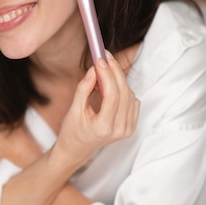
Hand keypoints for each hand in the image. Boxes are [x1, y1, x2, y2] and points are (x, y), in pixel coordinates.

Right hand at [54, 52, 139, 169]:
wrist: (77, 149)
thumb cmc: (72, 130)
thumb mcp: (73, 109)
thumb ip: (84, 88)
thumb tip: (94, 69)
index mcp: (103, 128)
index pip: (112, 95)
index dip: (107, 74)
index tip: (100, 58)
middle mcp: (119, 130)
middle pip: (123, 92)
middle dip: (114, 70)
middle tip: (104, 55)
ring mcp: (128, 129)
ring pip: (129, 94)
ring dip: (118, 79)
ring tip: (102, 72)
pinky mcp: (131, 126)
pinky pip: (132, 100)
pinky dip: (123, 89)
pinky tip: (110, 87)